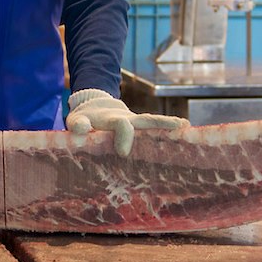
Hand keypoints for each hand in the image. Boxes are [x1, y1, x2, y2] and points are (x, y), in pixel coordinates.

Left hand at [66, 89, 188, 156]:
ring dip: (170, 124)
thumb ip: (77, 125)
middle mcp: (128, 120)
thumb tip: (81, 129)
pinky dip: (170, 129)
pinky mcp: (141, 129)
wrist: (93, 108)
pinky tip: (186, 130)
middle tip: (178, 126)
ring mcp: (136, 123)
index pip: (122, 125)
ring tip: (186, 126)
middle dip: (162, 123)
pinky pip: (156, 129)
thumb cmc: (83, 121)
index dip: (124, 137)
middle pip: (147, 119)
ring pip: (154, 122)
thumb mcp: (75, 121)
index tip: (123, 153)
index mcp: (112, 121)